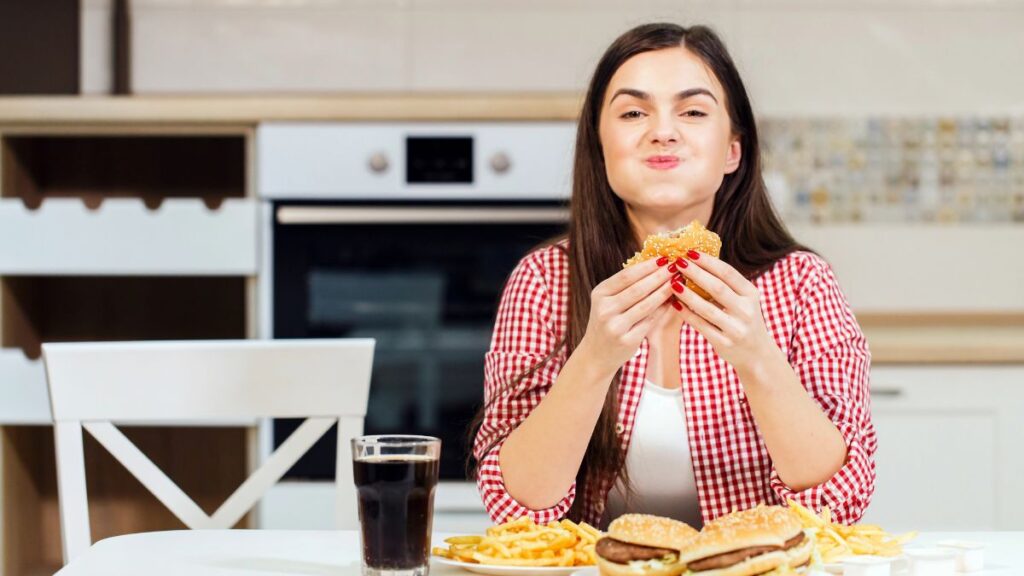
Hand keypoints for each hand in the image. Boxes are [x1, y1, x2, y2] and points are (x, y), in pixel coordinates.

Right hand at [578, 257, 676, 374]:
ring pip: (646, 305)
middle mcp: (605, 310)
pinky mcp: (627, 341)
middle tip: (675, 267)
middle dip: (659, 276)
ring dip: (664, 292)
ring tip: (677, 282)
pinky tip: (673, 301)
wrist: (596, 354)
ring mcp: (615, 326)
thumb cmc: (607, 322)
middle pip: (637, 289)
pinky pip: (650, 321)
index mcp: (599, 294)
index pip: (626, 276)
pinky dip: (663, 310)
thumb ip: (625, 286)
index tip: (663, 258)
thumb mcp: (608, 301)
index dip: (647, 266)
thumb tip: (655, 264)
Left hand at [672, 251, 777, 372]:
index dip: (708, 262)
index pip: (728, 273)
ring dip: (687, 294)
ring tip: (672, 283)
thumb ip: (727, 285)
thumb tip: (698, 261)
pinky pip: (701, 326)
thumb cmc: (744, 320)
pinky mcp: (724, 343)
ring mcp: (736, 328)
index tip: (690, 252)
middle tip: (677, 262)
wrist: (757, 354)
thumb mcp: (744, 300)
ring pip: (706, 308)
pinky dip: (686, 314)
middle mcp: (746, 310)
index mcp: (751, 294)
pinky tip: (675, 304)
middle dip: (695, 273)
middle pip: (717, 288)